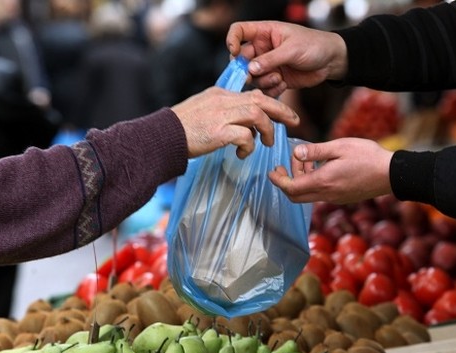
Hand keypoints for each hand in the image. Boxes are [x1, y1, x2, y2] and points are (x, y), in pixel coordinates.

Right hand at [172, 86, 298, 158]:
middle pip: (261, 100)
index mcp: (220, 94)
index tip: (282, 113)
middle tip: (294, 121)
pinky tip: (242, 154)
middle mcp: (223, 101)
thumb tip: (244, 125)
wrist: (161, 137)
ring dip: (267, 131)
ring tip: (267, 144)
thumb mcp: (204, 111)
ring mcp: (221, 115)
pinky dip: (249, 146)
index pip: (253, 94)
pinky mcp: (218, 132)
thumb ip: (223, 112)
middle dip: (282, 110)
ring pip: (257, 115)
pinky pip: (245, 136)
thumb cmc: (181, 129)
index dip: (271, 103)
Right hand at [226, 20, 347, 96]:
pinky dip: (271, 90)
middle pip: (241, 59)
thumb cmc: (314, 45)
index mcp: (264, 33)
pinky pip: (264, 88)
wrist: (331, 61)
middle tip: (252, 77)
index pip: (239, 31)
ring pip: (253, 77)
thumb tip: (250, 68)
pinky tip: (284, 84)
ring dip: (263, 81)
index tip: (234, 52)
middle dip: (246, 70)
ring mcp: (269, 65)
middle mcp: (263, 49)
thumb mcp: (292, 49)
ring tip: (278, 79)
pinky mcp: (276, 79)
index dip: (232, 40)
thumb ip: (270, 59)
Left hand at [269, 138, 392, 203]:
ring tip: (307, 160)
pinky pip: (320, 194)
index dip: (278, 180)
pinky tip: (321, 168)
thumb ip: (315, 151)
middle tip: (286, 165)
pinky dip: (313, 183)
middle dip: (286, 182)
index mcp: (323, 182)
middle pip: (295, 197)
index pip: (291, 188)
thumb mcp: (339, 147)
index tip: (272, 171)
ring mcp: (335, 199)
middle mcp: (326, 194)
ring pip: (308, 195)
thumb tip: (296, 153)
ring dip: (301, 180)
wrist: (391, 174)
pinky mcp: (342, 198)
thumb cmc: (368, 157)